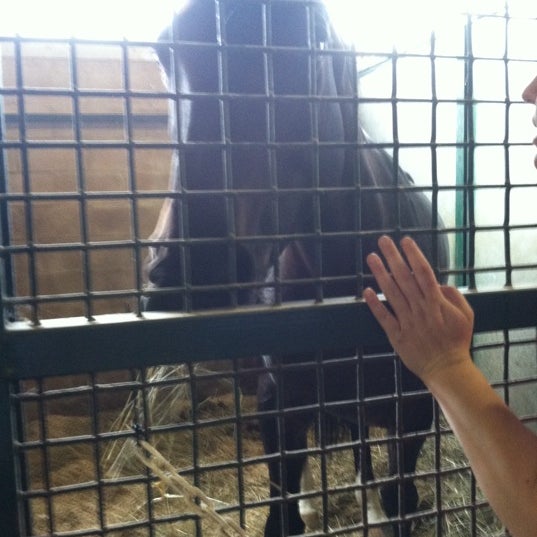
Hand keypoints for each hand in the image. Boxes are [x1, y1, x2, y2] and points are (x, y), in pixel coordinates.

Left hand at [363, 235, 473, 383]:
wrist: (447, 369)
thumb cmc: (457, 341)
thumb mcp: (466, 315)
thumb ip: (454, 296)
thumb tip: (438, 282)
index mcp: (437, 303)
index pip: (423, 272)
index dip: (413, 255)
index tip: (405, 240)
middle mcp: (420, 309)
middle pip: (404, 278)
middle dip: (393, 257)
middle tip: (382, 240)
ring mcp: (407, 322)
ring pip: (392, 294)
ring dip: (381, 274)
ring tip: (371, 258)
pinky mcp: (397, 336)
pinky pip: (384, 317)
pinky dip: (375, 304)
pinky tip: (367, 290)